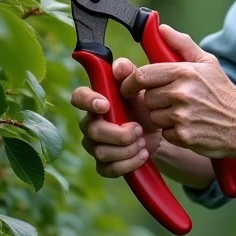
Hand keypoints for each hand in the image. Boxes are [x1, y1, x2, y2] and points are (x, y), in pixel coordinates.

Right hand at [70, 57, 163, 178]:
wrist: (157, 132)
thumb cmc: (144, 106)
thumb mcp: (141, 89)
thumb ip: (131, 74)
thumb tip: (118, 66)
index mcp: (97, 101)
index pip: (78, 97)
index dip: (88, 101)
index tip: (105, 105)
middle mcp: (91, 124)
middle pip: (93, 131)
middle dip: (119, 133)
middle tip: (138, 128)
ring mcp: (95, 145)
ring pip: (102, 152)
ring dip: (127, 149)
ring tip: (142, 142)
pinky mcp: (103, 164)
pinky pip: (108, 169)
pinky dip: (128, 164)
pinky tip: (142, 155)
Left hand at [124, 24, 235, 158]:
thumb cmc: (224, 92)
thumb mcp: (208, 62)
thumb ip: (182, 44)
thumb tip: (161, 29)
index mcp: (184, 72)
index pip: (143, 75)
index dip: (131, 82)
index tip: (130, 86)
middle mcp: (181, 93)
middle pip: (146, 98)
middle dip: (154, 100)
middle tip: (171, 100)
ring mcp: (181, 116)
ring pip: (153, 117)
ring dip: (163, 117)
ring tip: (183, 113)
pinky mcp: (183, 136)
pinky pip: (164, 133)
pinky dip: (173, 132)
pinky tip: (189, 126)